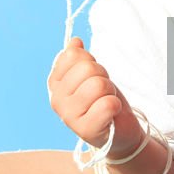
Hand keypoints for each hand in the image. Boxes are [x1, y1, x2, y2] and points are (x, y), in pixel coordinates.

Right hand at [47, 38, 144, 158]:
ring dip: (110, 91)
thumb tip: (75, 41)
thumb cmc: (102, 100)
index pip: (73, 55)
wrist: (118, 131)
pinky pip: (107, 104)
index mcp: (54, 83)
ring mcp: (69, 116)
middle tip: (103, 92)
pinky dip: (115, 106)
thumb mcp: (90, 75)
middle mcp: (56, 100)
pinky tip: (111, 114)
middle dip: (103, 76)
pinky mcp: (86, 130)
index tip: (92, 77)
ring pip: (98, 84)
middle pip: (87, 68)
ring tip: (106, 102)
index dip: (91, 61)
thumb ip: (79, 58)